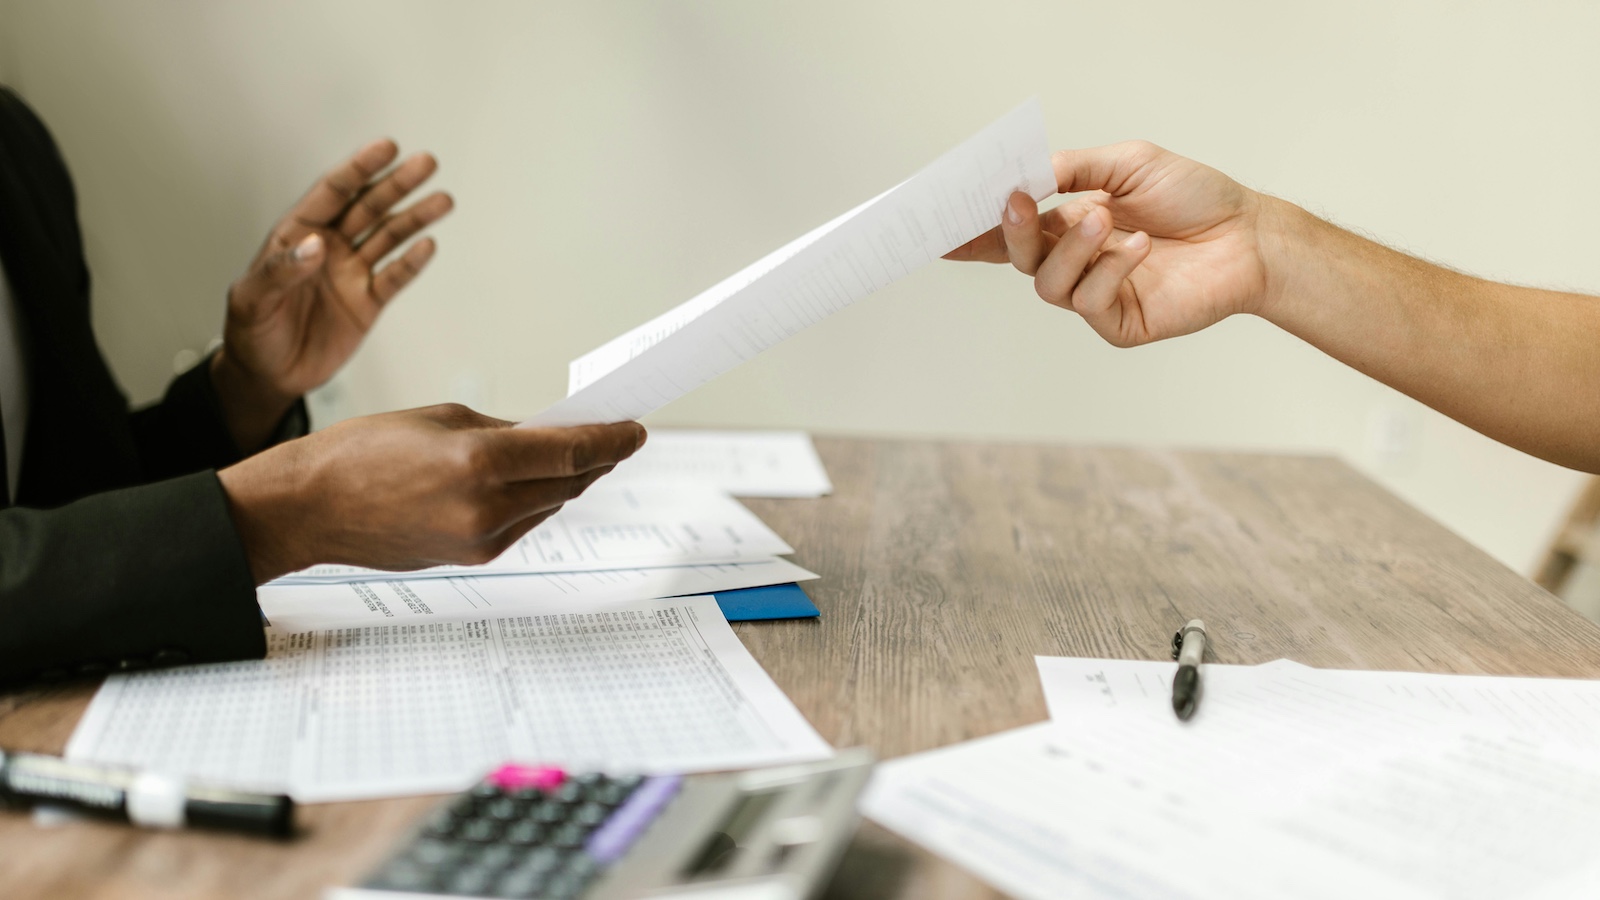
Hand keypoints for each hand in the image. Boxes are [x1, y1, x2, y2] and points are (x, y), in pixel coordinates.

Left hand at [213, 139, 453, 448]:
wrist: (268, 374)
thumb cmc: (251, 332)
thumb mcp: (251, 300)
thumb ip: (279, 271)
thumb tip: (315, 247)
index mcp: (297, 234)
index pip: (333, 192)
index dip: (360, 168)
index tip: (386, 148)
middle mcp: (329, 247)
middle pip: (369, 207)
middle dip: (397, 184)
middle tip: (426, 163)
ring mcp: (351, 273)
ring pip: (389, 237)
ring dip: (415, 218)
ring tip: (442, 201)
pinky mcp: (368, 302)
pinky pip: (394, 278)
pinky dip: (412, 263)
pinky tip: (427, 246)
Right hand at [216, 405, 645, 582]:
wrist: (310, 508)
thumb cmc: (363, 451)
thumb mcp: (441, 419)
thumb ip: (504, 430)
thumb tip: (550, 438)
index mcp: (481, 462)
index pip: (573, 451)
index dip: (612, 439)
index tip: (635, 428)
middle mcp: (488, 508)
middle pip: (569, 482)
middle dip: (596, 458)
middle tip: (615, 436)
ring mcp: (482, 540)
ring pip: (550, 505)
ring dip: (568, 480)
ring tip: (580, 454)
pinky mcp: (472, 558)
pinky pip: (523, 524)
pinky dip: (535, 501)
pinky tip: (535, 482)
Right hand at [945, 142, 1279, 347]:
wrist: (1248, 235)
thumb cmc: (1194, 197)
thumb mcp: (1127, 163)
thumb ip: (1072, 168)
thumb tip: (1025, 175)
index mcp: (1068, 224)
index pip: (1010, 233)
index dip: (973, 235)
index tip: (940, 229)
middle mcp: (1075, 262)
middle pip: (1017, 257)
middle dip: (1010, 230)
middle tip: (1017, 201)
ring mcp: (1094, 295)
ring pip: (1048, 283)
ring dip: (1071, 247)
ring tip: (1106, 218)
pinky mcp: (1118, 322)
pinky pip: (1089, 302)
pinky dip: (1110, 270)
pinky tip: (1139, 247)